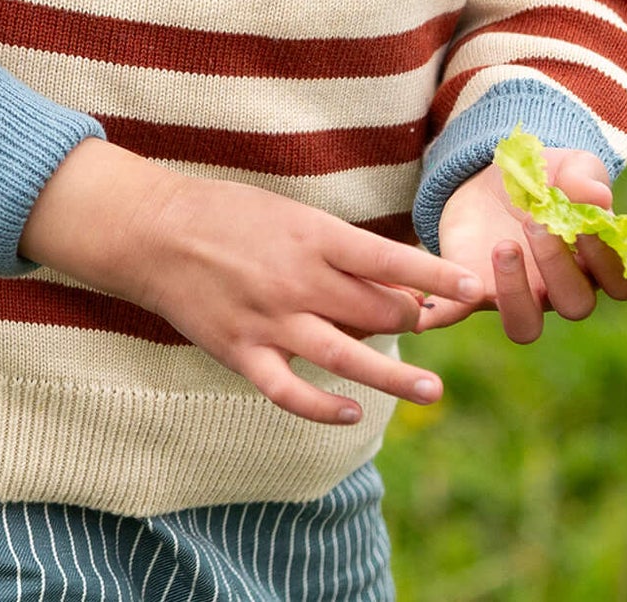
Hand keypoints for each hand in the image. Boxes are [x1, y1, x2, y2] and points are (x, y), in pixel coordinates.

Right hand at [20, 140, 483, 423]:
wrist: (152, 230)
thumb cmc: (225, 214)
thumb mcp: (286, 213)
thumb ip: (333, 246)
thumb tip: (388, 276)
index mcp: (311, 235)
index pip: (388, 259)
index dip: (434, 275)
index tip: (473, 287)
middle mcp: (297, 278)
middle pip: (375, 309)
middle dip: (408, 318)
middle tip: (426, 322)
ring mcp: (270, 319)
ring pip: (346, 355)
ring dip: (394, 375)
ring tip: (432, 390)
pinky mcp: (242, 352)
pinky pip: (290, 390)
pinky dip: (324, 406)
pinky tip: (353, 412)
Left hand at [418, 148, 626, 340]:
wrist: (488, 177)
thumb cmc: (543, 177)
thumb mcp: (568, 166)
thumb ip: (586, 178)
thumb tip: (598, 199)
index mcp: (592, 262)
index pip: (618, 283)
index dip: (608, 259)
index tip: (587, 221)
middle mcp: (558, 288)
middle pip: (575, 305)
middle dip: (558, 266)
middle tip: (535, 223)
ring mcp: (515, 294)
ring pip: (525, 326)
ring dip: (516, 294)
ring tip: (503, 248)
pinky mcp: (469, 289)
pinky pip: (454, 313)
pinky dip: (438, 312)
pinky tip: (426, 295)